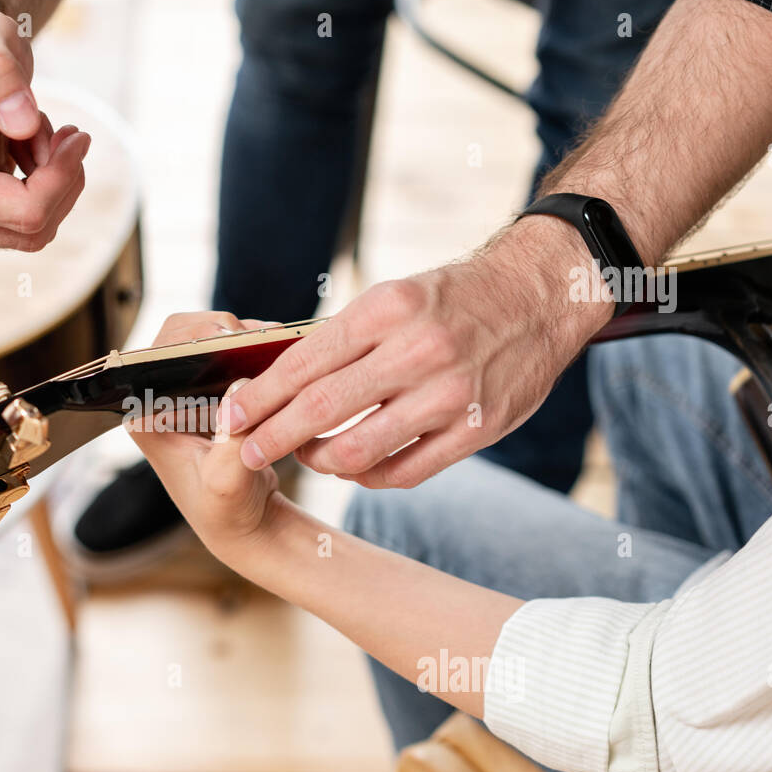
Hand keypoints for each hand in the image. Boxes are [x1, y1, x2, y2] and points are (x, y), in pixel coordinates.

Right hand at [0, 8, 90, 250]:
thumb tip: (22, 123)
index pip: (27, 213)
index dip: (64, 177)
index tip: (77, 136)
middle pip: (33, 231)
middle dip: (57, 179)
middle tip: (54, 131)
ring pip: (34, 232)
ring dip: (48, 181)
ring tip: (29, 133)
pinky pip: (26, 228)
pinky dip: (39, 188)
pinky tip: (21, 150)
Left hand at [126, 313, 285, 560]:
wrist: (245, 523)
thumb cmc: (228, 511)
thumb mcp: (230, 482)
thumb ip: (233, 439)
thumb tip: (242, 386)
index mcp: (145, 417)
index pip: (153, 357)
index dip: (189, 339)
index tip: (228, 339)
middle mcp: (157, 400)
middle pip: (178, 337)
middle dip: (219, 330)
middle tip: (256, 339)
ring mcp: (183, 393)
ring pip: (205, 339)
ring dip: (239, 336)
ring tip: (271, 342)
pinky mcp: (209, 391)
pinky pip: (225, 352)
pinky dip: (249, 347)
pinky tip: (274, 353)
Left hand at [216, 218, 611, 488]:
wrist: (541, 296)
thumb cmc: (454, 298)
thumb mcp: (394, 297)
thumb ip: (344, 339)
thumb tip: (278, 382)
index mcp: (386, 310)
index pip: (303, 363)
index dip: (259, 398)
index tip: (231, 417)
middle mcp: (416, 351)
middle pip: (319, 411)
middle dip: (271, 438)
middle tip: (246, 453)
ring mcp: (450, 395)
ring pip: (357, 451)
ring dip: (319, 460)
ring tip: (306, 455)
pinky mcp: (477, 430)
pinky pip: (403, 471)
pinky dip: (367, 475)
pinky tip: (353, 466)